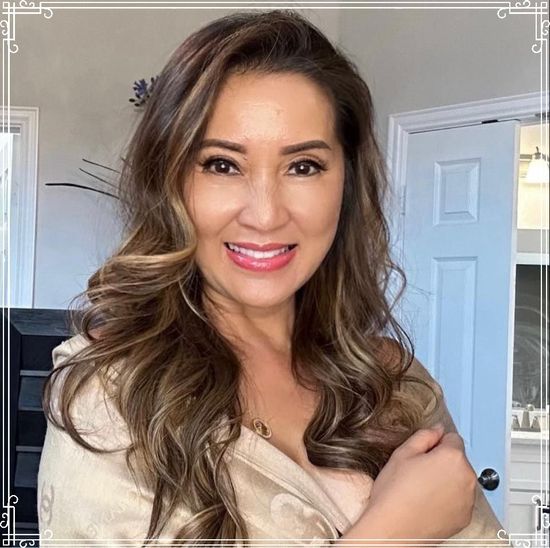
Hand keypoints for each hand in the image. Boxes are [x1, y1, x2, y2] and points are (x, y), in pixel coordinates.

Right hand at [353, 424, 476, 541]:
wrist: (394, 529)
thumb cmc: (395, 493)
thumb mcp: (402, 453)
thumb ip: (424, 436)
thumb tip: (436, 430)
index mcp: (452, 457)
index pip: (452, 437)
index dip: (436, 442)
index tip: (424, 451)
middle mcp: (466, 477)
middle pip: (458, 459)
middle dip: (442, 461)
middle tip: (418, 470)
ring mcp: (468, 499)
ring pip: (459, 479)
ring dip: (447, 479)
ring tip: (422, 488)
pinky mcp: (465, 517)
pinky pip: (460, 499)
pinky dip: (448, 498)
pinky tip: (428, 502)